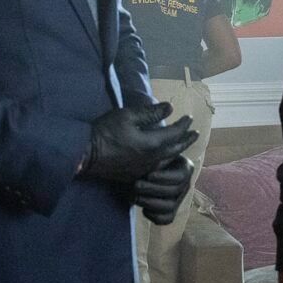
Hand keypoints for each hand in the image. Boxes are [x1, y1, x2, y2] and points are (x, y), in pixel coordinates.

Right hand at [82, 103, 197, 182]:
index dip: (184, 124)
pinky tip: (165, 158)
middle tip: (196, 133)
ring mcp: (145, 169)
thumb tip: (170, 108)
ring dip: (178, 151)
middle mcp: (153, 159)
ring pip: (168, 160)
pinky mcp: (136, 175)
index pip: (175, 133)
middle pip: (176, 149)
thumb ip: (150, 112)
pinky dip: (167, 160)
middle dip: (187, 140)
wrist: (86, 155)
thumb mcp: (127, 116)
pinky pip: (158, 168)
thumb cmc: (106, 132)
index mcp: (153, 143)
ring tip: (184, 145)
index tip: (190, 117)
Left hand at [134, 155, 194, 224]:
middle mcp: (185, 185)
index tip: (148, 175)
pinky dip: (153, 215)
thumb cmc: (145, 157)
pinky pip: (166, 219)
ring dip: (149, 202)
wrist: (136, 170)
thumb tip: (159, 150)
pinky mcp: (170, 212)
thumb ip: (158, 152)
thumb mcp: (153, 152)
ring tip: (134, 196)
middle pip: (174, 192)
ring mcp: (178, 200)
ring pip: (169, 207)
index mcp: (185, 168)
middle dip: (151, 189)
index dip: (164, 177)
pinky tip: (142, 208)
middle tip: (135, 185)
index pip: (181, 177)